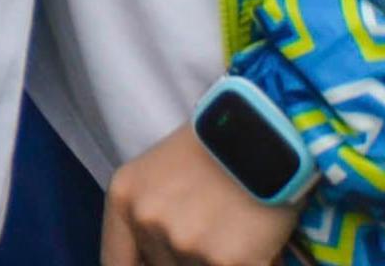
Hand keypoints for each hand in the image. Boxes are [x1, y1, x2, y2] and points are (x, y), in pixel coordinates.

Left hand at [104, 121, 298, 265]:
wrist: (268, 132)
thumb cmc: (217, 148)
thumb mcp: (160, 172)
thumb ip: (148, 217)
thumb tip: (147, 262)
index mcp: (124, 197)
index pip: (115, 262)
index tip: (154, 263)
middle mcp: (147, 220)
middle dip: (183, 257)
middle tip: (210, 227)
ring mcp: (185, 242)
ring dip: (213, 260)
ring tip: (233, 229)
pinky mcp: (225, 261)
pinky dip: (248, 263)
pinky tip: (254, 241)